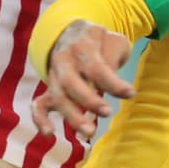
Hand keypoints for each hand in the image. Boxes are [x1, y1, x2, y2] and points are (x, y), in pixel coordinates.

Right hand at [32, 20, 133, 139]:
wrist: (74, 33)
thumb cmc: (100, 41)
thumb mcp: (113, 40)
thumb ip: (113, 57)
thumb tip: (112, 82)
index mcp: (82, 45)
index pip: (96, 67)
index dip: (113, 83)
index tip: (130, 94)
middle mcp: (63, 60)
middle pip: (71, 83)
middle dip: (89, 101)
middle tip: (107, 112)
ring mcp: (54, 75)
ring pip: (57, 97)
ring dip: (72, 116)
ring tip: (89, 132)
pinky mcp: (49, 89)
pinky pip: (38, 105)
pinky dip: (40, 119)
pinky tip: (49, 133)